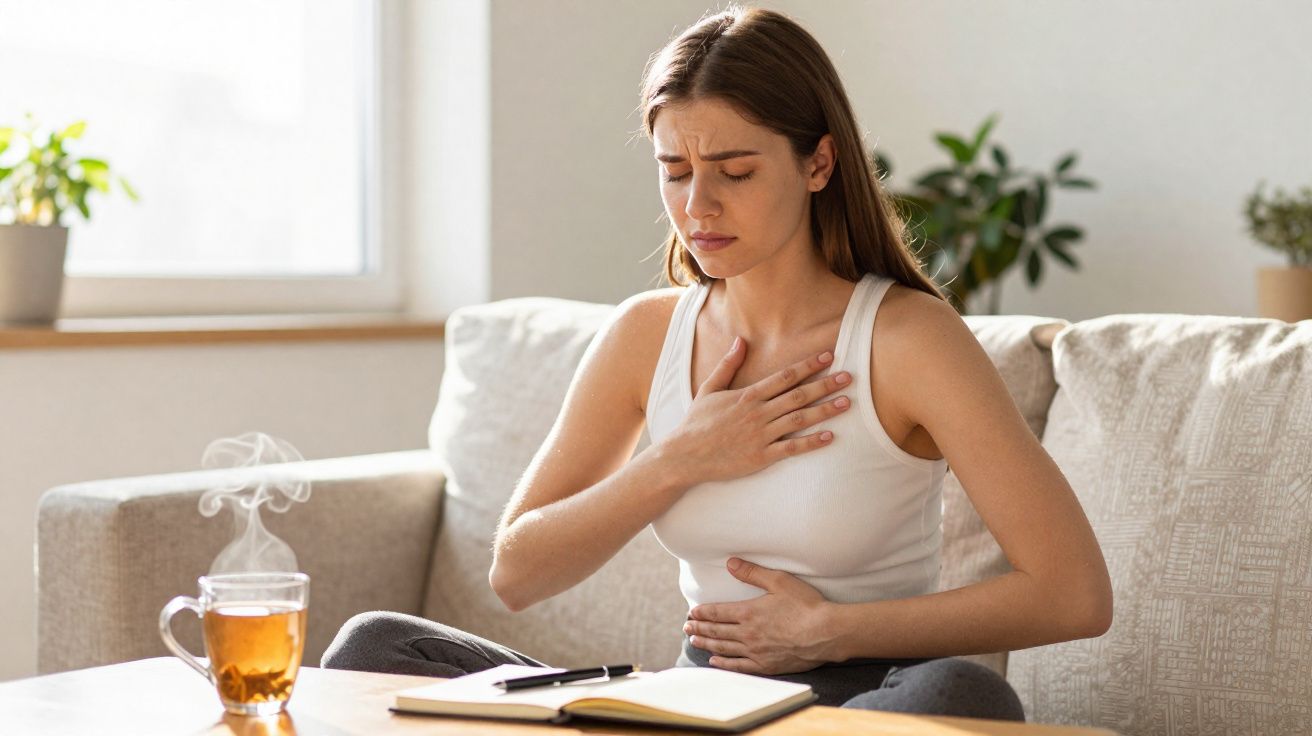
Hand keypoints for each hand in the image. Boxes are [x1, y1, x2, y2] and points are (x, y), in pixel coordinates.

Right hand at [662, 338, 851, 485]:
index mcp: (748, 395)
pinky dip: (811, 443)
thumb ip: (728, 365)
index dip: (808, 366)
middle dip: (825, 385)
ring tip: (846, 403)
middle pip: (798, 396)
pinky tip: (829, 437)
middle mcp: (758, 413)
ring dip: (824, 411)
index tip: (828, 357)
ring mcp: (760, 435)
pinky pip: (791, 449)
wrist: (685, 455)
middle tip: (849, 377)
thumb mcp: (709, 389)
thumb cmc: (697, 422)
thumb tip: (740, 340)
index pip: (785, 376)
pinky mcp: (760, 457)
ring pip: (799, 420)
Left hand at [683, 557, 838, 674]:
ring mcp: (756, 652)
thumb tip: (730, 563)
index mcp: (748, 612)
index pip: (718, 613)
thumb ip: (752, 573)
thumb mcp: (779, 581)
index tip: (691, 613)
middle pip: (717, 631)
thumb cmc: (806, 605)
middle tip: (686, 628)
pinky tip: (715, 662)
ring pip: (724, 648)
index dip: (702, 613)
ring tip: (693, 641)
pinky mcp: (766, 665)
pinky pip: (739, 666)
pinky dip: (724, 664)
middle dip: (699, 628)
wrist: (826, 633)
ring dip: (707, 644)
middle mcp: (748, 634)